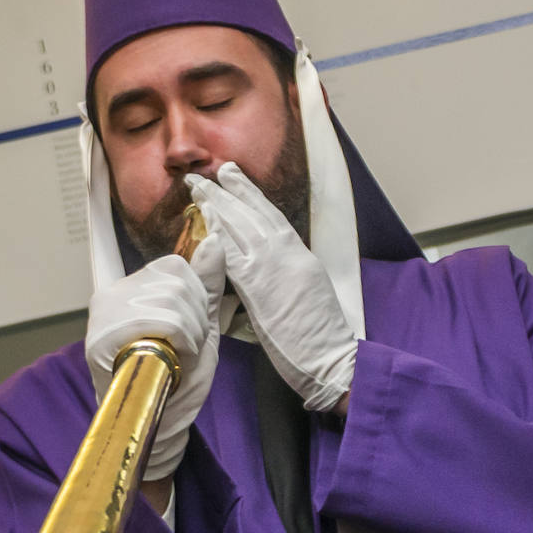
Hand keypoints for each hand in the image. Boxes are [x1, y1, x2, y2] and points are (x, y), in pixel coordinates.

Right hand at [85, 235, 225, 480]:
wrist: (162, 423)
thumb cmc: (179, 376)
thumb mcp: (200, 323)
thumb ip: (206, 284)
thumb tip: (215, 240)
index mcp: (131, 288)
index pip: (175, 265)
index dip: (195, 296)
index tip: (190, 328)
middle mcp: (111, 294)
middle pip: (178, 280)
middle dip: (196, 317)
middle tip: (182, 349)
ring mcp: (103, 314)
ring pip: (173, 298)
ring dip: (191, 333)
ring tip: (175, 356)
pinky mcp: (102, 337)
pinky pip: (164, 319)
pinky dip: (181, 341)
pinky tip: (170, 360)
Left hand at [188, 163, 356, 412]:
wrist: (333, 358)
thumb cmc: (322, 338)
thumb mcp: (310, 295)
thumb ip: (288, 277)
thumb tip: (265, 272)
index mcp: (303, 258)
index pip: (272, 219)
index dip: (251, 197)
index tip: (234, 180)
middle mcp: (290, 256)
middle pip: (254, 216)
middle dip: (229, 193)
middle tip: (208, 174)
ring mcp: (275, 268)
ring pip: (241, 228)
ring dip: (217, 206)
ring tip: (200, 188)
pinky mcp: (260, 287)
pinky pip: (232, 256)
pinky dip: (217, 238)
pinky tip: (204, 224)